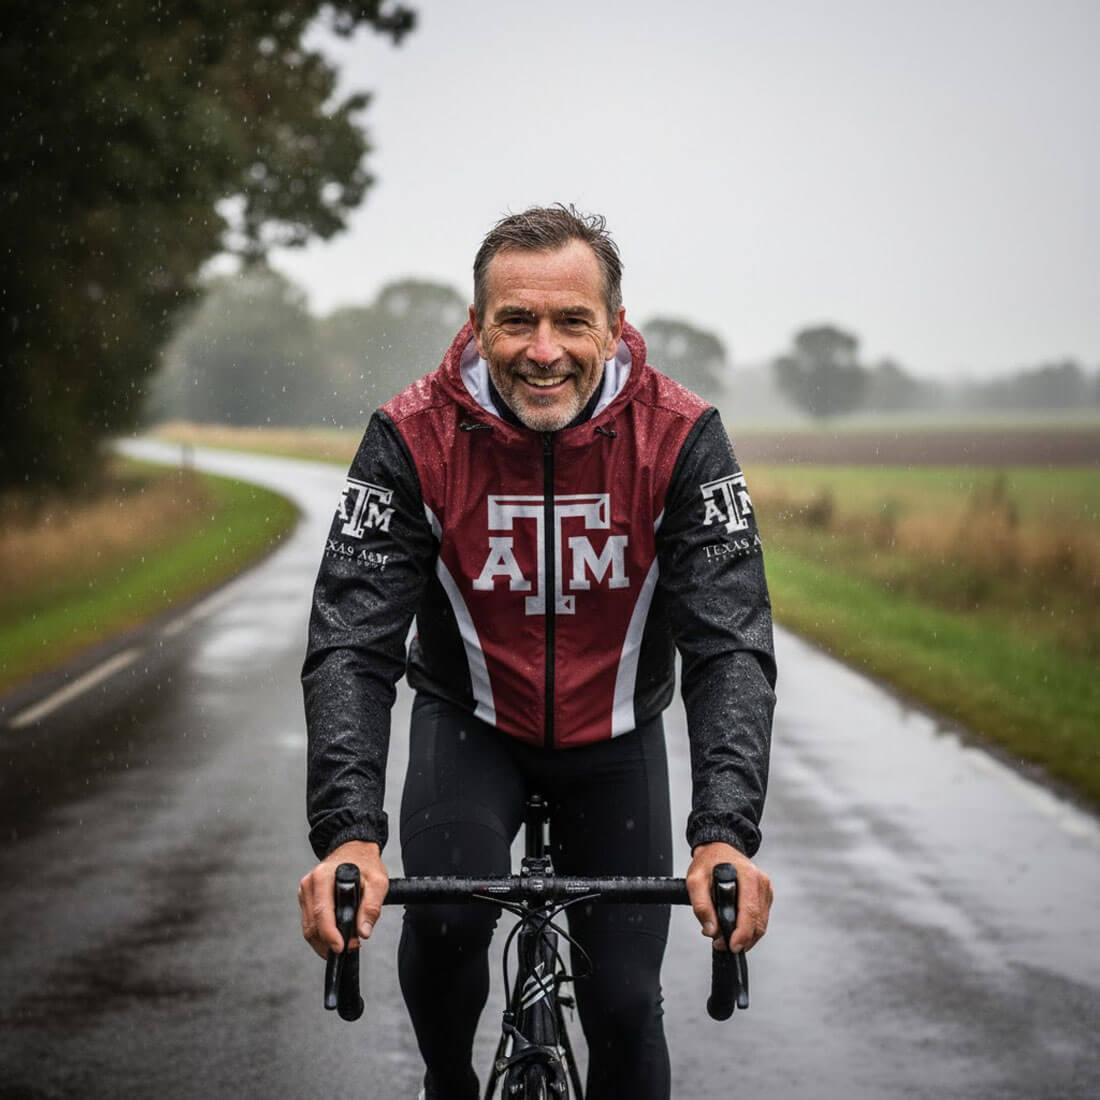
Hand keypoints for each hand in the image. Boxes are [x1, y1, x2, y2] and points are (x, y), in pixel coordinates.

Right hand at [298, 840, 388, 958]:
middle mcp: (309, 884)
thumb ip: (372, 907)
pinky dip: (322, 935)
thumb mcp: (378, 881)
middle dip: (330, 942)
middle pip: (313, 925)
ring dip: (325, 942)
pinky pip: (310, 923)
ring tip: (347, 943)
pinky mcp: (306, 899)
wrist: (355, 850)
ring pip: (309, 928)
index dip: (330, 935)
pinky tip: (336, 936)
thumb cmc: (365, 863)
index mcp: (323, 877)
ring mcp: (305, 892)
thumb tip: (363, 932)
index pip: (322, 913)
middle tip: (351, 946)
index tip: (341, 947)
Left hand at [685, 841, 772, 953]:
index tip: (731, 946)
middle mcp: (761, 882)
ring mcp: (766, 889)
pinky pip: (760, 918)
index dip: (742, 934)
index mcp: (748, 876)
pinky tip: (734, 928)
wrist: (719, 848)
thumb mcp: (695, 880)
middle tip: (721, 944)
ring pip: (761, 924)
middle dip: (741, 939)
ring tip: (724, 937)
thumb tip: (711, 930)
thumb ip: (701, 905)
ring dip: (745, 936)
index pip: (750, 912)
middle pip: (758, 922)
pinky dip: (748, 928)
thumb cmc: (708, 862)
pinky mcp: (765, 895)